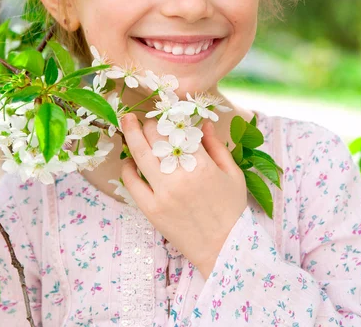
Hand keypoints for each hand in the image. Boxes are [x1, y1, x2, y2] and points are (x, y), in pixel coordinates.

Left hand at [120, 113, 247, 278]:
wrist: (224, 249)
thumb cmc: (231, 209)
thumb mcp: (233, 173)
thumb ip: (217, 146)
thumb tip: (204, 124)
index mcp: (201, 165)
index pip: (178, 130)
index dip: (170, 117)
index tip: (166, 111)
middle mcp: (179, 177)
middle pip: (156, 138)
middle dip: (150, 123)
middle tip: (147, 117)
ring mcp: (162, 194)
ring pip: (140, 155)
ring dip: (131, 134)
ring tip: (127, 121)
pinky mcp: (151, 210)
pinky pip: (132, 184)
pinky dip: (127, 168)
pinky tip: (129, 160)